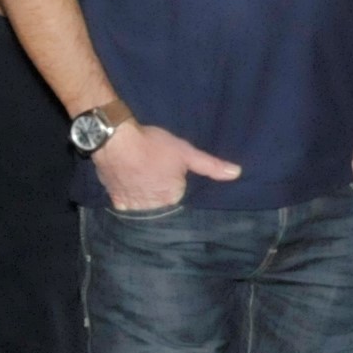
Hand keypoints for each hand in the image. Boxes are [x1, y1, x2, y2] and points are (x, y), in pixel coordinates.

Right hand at [96, 121, 239, 215]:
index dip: (181, 195)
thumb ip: (210, 166)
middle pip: (161, 210)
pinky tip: (132, 198)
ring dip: (147, 206)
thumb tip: (237, 173)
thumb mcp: (186, 152)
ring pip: (144, 212)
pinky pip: (125, 209)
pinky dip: (129, 206)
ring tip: (148, 196)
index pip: (181, 205)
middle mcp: (152, 206)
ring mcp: (132, 204)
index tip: (180, 189)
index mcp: (172, 197)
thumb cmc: (152, 145)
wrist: (115, 140)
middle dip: (163, 205)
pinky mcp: (115, 199)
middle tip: (162, 190)